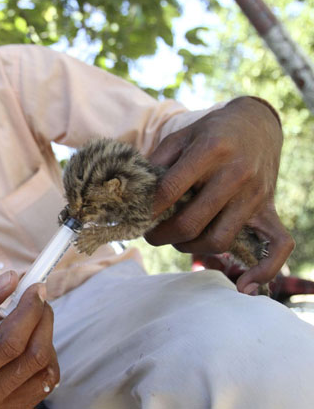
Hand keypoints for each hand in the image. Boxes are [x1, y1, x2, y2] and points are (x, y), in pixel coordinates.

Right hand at [0, 271, 59, 407]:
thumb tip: (10, 280)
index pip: (8, 343)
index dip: (29, 311)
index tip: (35, 288)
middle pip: (33, 358)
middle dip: (43, 319)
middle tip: (37, 298)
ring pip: (45, 374)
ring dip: (46, 338)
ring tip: (33, 319)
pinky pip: (43, 386)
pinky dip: (45, 358)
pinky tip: (30, 342)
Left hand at [145, 97, 293, 293]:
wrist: (256, 124)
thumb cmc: (210, 133)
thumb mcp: (180, 136)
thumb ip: (157, 163)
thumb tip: (133, 195)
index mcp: (210, 151)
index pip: (170, 190)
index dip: (147, 209)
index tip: (136, 216)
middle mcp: (236, 175)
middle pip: (191, 223)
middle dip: (161, 236)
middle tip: (149, 234)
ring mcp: (255, 196)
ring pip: (219, 241)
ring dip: (190, 248)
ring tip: (176, 240)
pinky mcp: (269, 210)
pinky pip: (278, 247)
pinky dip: (264, 271)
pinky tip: (244, 287)